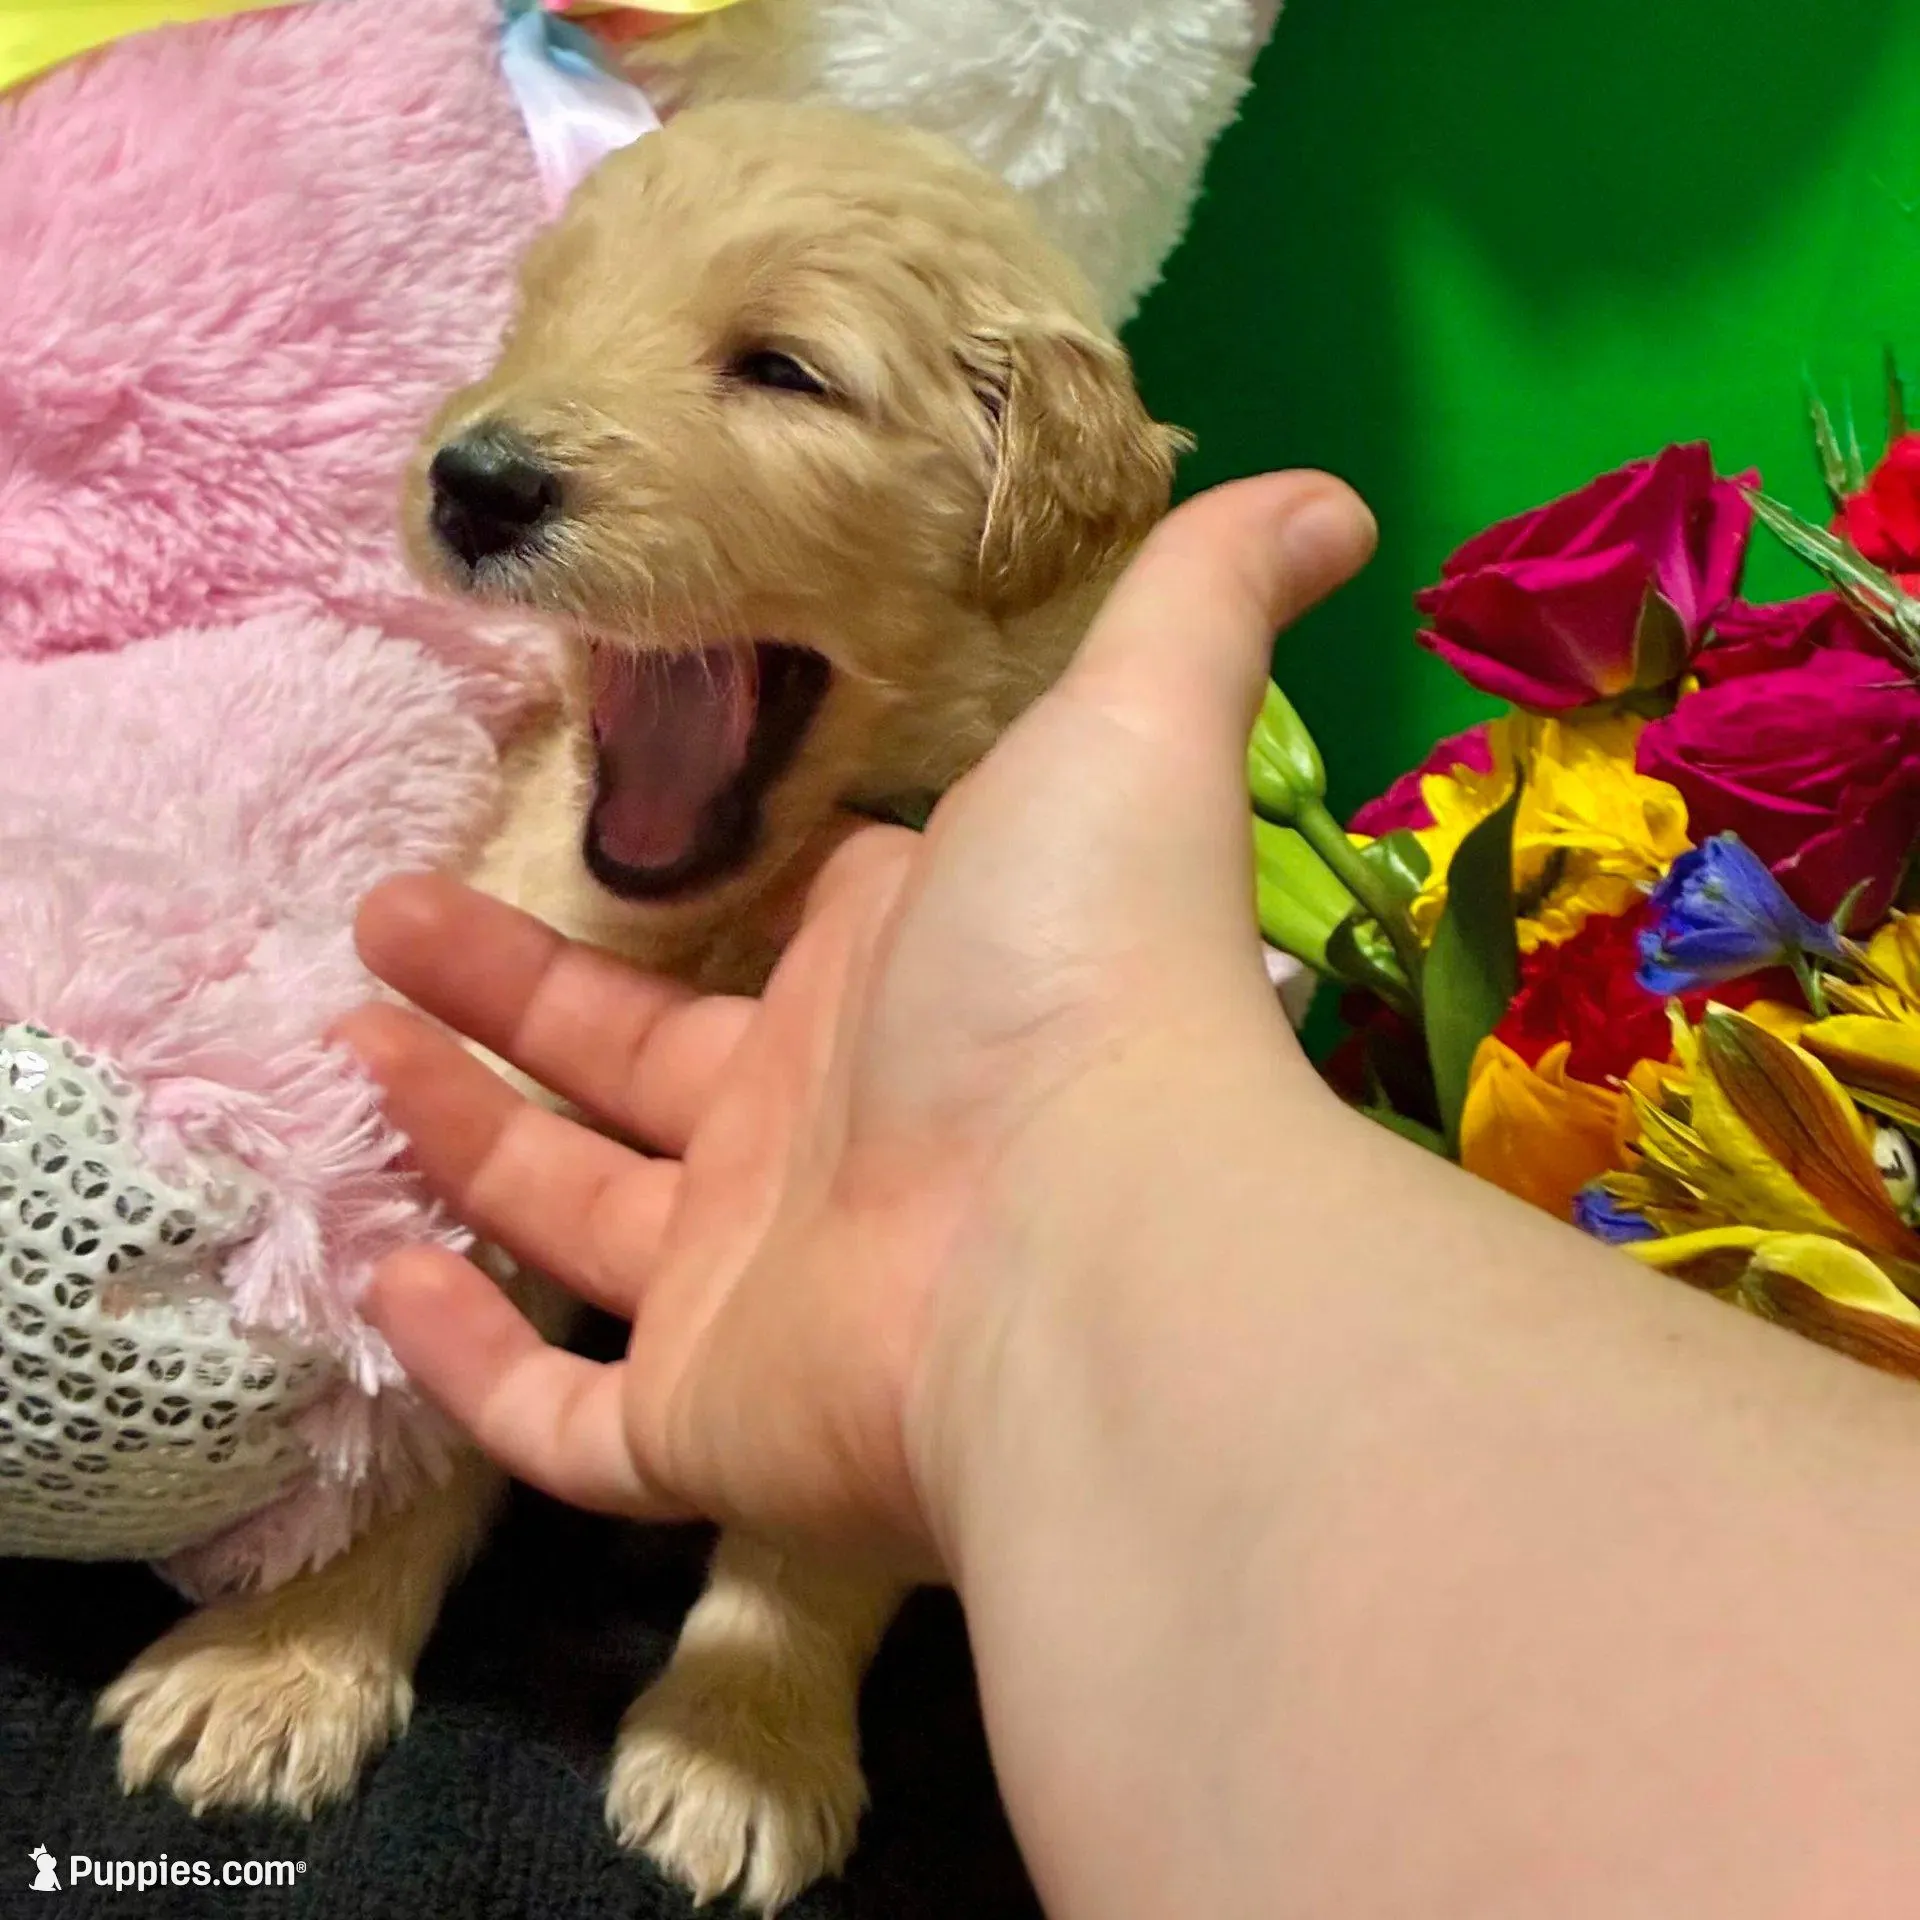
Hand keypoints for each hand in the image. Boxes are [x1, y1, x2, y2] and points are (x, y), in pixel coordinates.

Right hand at [344, 473, 1374, 1564]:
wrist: (1089, 1248)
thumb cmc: (1076, 971)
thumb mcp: (1122, 730)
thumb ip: (1196, 602)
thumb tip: (1329, 499)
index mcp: (895, 988)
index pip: (789, 942)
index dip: (714, 898)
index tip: (609, 837)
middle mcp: (819, 1133)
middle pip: (634, 1062)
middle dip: (508, 990)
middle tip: (388, 922)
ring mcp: (753, 1286)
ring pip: (574, 1217)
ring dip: (461, 1133)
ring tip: (350, 1039)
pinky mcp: (702, 1424)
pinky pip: (552, 1414)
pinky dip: (464, 1361)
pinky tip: (384, 1272)